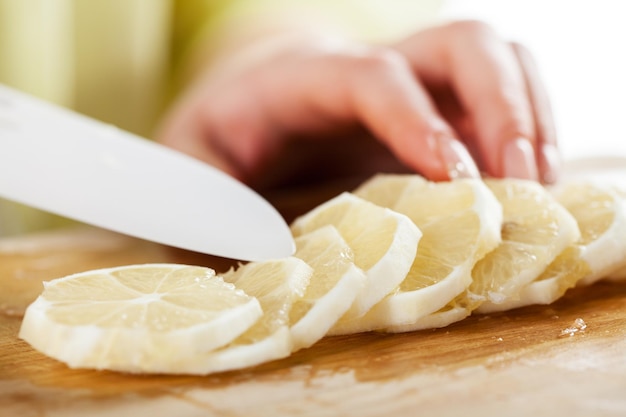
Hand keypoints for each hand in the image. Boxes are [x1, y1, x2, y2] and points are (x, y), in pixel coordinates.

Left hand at [156, 20, 557, 189]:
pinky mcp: (431, 112)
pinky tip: (527, 186)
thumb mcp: (192, 168)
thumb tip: (262, 256)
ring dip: (531, 118)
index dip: (418, 122)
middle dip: (504, 107)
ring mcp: (408, 87)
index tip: (458, 181)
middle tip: (523, 183)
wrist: (247, 107)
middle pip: (460, 43)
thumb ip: (206, 204)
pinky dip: (527, 134)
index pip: (372, 78)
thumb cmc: (219, 141)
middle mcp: (366, 71)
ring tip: (538, 190)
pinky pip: (498, 99)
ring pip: (495, 61)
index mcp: (301, 81)